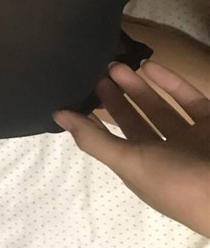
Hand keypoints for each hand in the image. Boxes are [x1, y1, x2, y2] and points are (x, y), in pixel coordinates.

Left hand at [53, 61, 209, 236]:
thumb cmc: (178, 183)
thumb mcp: (131, 163)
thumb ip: (94, 139)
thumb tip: (57, 116)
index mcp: (142, 172)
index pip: (110, 143)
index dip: (94, 120)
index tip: (77, 93)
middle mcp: (166, 156)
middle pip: (135, 122)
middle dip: (115, 99)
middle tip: (97, 73)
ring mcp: (191, 140)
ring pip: (160, 108)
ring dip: (138, 88)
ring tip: (115, 65)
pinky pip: (189, 100)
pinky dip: (171, 83)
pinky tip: (150, 64)